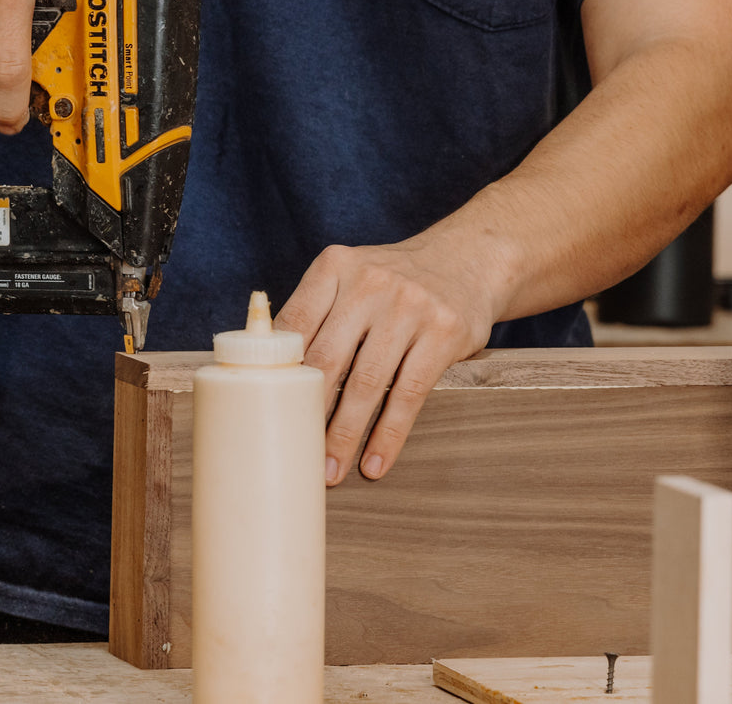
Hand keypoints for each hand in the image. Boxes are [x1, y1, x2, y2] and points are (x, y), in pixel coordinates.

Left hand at [274, 235, 498, 484]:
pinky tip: (375, 462)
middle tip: (294, 452)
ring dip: (345, 435)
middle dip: (307, 413)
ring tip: (331, 471)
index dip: (277, 370)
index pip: (294, 323)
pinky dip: (389, 435)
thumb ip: (316, 312)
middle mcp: (370, 282)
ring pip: (367, 383)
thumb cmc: (394, 281)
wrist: (467, 259)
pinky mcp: (443, 333)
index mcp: (335, 267)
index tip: (264, 410)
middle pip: (327, 359)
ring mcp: (410, 306)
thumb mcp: (352, 276)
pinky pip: (409, 394)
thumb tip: (267, 372)